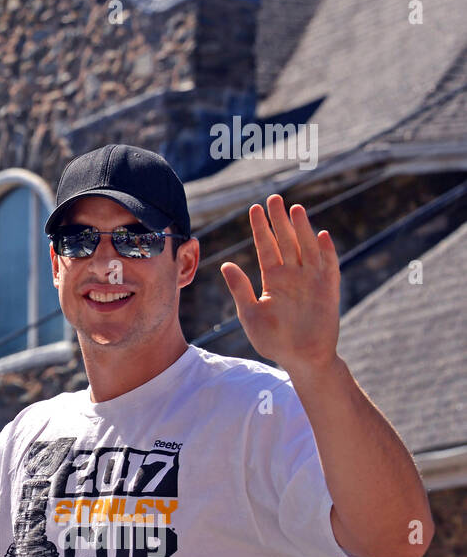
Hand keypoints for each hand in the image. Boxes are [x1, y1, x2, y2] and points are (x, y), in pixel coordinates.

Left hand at [220, 195, 339, 375]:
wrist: (301, 358)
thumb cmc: (274, 340)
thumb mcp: (251, 313)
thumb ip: (240, 288)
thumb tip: (226, 264)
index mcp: (273, 279)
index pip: (266, 247)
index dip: (261, 228)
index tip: (254, 208)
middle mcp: (292, 276)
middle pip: (286, 241)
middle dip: (279, 220)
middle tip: (274, 198)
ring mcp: (312, 281)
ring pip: (307, 248)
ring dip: (302, 229)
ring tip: (295, 209)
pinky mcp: (329, 290)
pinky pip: (329, 267)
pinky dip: (327, 252)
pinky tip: (322, 235)